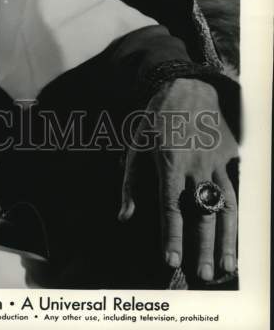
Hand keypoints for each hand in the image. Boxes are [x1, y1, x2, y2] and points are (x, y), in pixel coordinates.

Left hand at [119, 79, 237, 281]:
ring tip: (227, 267)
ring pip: (226, 207)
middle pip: (202, 214)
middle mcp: (195, 166)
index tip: (171, 261)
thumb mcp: (136, 145)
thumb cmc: (156, 118)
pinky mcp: (231, 158)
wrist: (188, 87)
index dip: (171, 236)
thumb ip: (130, 184)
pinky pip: (237, 190)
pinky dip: (239, 215)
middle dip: (203, 247)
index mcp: (168, 162)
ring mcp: (216, 163)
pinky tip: (240, 238)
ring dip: (227, 239)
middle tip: (203, 276)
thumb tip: (124, 217)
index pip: (170, 207)